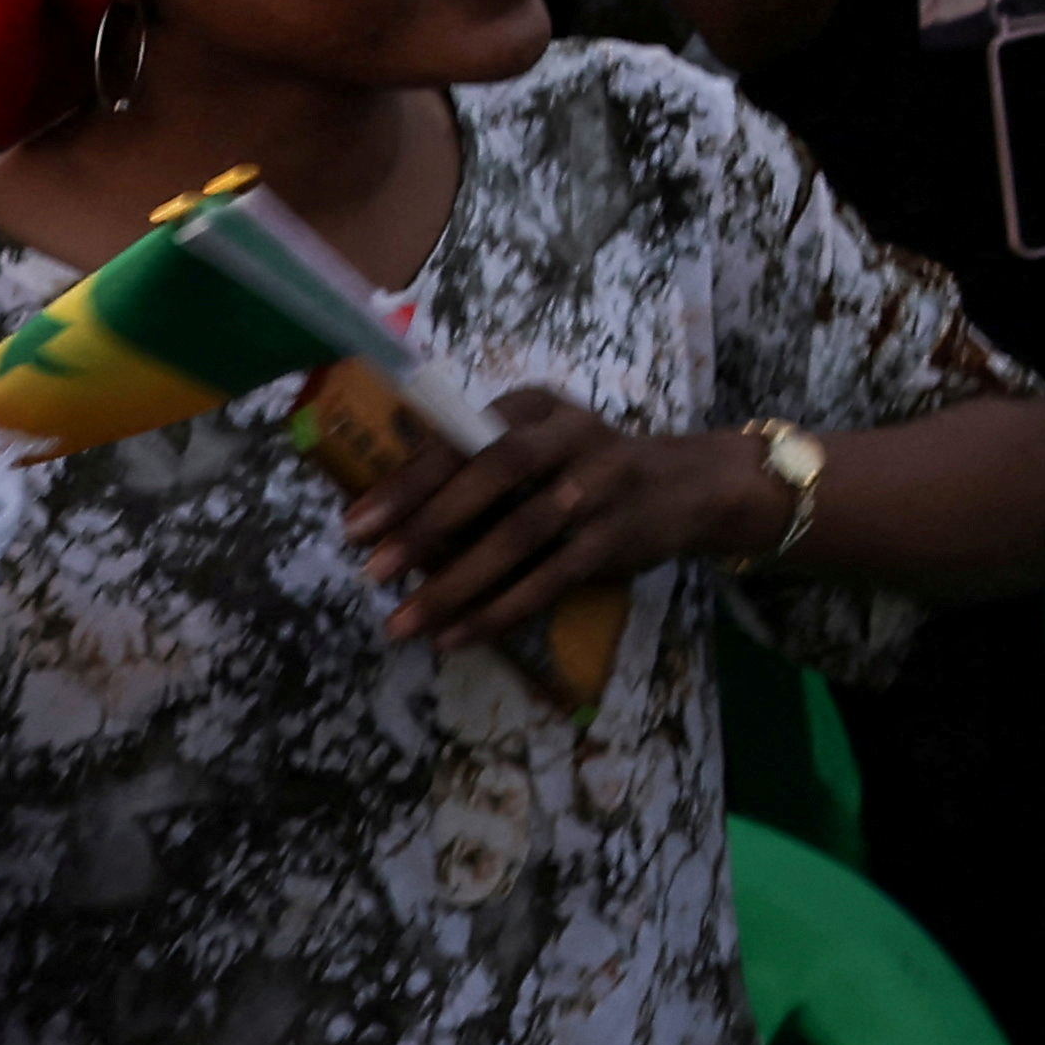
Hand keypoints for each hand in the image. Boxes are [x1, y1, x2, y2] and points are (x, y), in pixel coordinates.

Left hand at [343, 386, 778, 649]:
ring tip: (404, 623)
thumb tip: (383, 516)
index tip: (356, 524)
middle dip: (429, 524)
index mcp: (538, 407)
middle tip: (373, 572)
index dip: (409, 479)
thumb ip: (476, 463)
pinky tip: (456, 636)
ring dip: (457, 583)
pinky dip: (500, 611)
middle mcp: (573, 437)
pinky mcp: (616, 538)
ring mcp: (600, 488)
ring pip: (521, 535)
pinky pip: (551, 580)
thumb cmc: (585, 467)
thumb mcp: (539, 441)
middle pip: (497, 473)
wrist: (688, 486)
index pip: (466, 436)